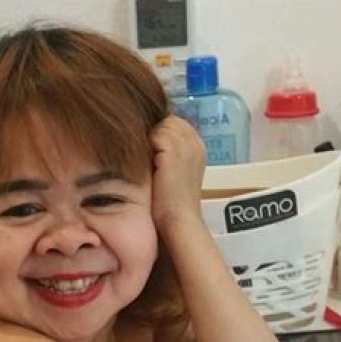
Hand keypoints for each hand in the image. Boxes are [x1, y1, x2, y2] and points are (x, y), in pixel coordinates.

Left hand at [150, 115, 206, 235]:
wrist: (179, 221)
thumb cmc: (174, 204)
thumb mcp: (175, 174)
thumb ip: (168, 156)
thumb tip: (149, 142)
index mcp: (198, 148)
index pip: (176, 123)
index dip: (161, 131)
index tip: (150, 148)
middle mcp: (195, 143)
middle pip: (168, 120)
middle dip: (154, 132)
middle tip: (143, 152)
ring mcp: (185, 145)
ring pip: (160, 125)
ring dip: (148, 139)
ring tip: (143, 159)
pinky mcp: (173, 151)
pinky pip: (154, 134)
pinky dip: (145, 145)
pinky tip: (142, 162)